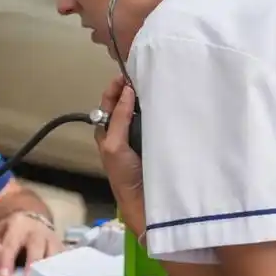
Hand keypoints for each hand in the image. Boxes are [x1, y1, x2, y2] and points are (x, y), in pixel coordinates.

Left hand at [0, 213, 62, 275]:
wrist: (33, 221)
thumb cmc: (12, 232)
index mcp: (18, 225)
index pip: (11, 244)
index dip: (7, 260)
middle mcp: (38, 231)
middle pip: (36, 248)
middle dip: (31, 266)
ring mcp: (53, 239)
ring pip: (53, 256)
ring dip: (48, 273)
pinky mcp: (63, 249)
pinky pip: (63, 262)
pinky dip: (59, 274)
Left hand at [95, 75, 144, 236]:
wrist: (144, 202)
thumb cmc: (124, 174)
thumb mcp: (114, 145)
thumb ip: (119, 119)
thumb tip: (127, 91)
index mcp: (108, 133)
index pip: (109, 104)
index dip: (115, 89)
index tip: (127, 74)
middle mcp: (123, 133)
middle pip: (126, 105)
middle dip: (132, 90)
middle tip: (146, 74)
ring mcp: (140, 137)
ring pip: (141, 113)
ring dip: (147, 100)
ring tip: (158, 84)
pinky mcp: (156, 143)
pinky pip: (155, 122)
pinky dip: (159, 112)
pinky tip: (168, 104)